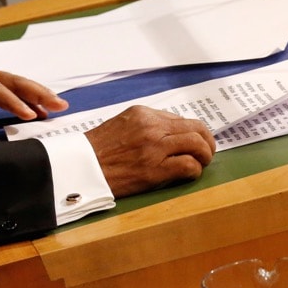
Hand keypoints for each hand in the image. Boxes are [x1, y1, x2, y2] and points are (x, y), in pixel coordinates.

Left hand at [0, 63, 68, 142]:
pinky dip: (26, 98)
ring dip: (36, 93)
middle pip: (11, 80)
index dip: (13, 101)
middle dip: (36, 92)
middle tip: (59, 104)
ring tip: (58, 105)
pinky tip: (40, 109)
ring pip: (14, 83)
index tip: (30, 114)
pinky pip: (10, 91)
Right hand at [85, 105, 215, 197]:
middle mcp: (151, 127)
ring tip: (202, 163)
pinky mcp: (154, 170)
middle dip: (207, 141)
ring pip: (197, 144)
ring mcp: (154, 148)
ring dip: (205, 155)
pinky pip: (188, 166)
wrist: (80, 168)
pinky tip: (189, 174)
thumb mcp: (122, 124)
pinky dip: (194, 170)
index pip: (180, 118)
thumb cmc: (98, 149)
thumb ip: (147, 125)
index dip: (192, 131)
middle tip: (207, 152)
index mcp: (143, 113)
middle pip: (196, 128)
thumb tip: (173, 131)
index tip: (194, 140)